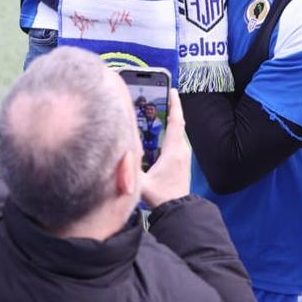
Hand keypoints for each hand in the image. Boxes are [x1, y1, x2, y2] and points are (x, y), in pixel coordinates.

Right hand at [140, 89, 191, 208]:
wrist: (177, 210)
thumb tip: (118, 154)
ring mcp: (183, 156)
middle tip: (158, 96)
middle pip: (176, 124)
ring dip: (167, 121)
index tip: (173, 90)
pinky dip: (167, 133)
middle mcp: (181, 150)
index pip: (176, 122)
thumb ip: (130, 168)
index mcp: (173, 151)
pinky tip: (156, 134)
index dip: (174, 105)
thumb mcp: (141, 182)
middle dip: (168, 109)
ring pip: (176, 133)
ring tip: (154, 113)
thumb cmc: (161, 197)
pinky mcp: (181, 161)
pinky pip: (175, 141)